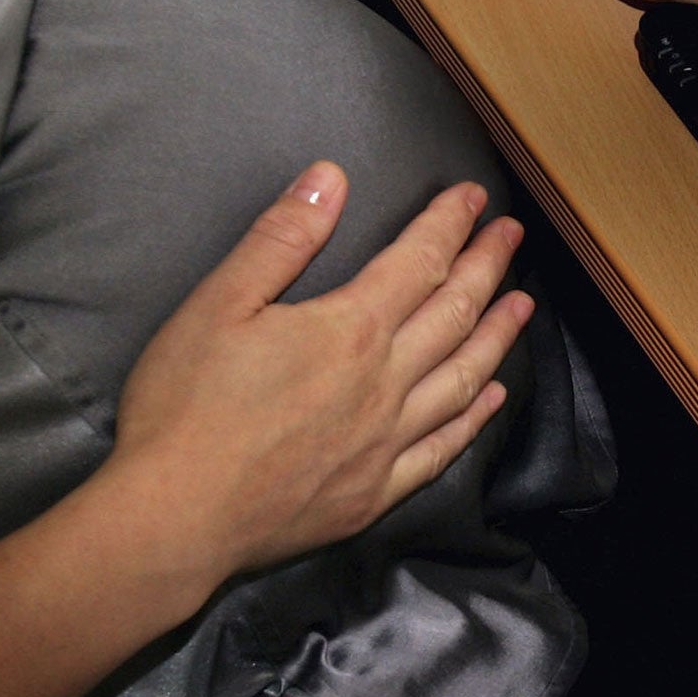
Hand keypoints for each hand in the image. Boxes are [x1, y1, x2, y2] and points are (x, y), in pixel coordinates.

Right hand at [102, 161, 524, 584]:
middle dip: (487, 266)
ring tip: (523, 306)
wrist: (174, 519)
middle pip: (453, 314)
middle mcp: (383, 384)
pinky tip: (490, 398)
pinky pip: (441, 449)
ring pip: (463, 379)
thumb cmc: (185, 408)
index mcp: (349, 331)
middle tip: (512, 235)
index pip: (418, 262)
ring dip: (497, 336)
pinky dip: (474, 418)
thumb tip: (330, 178)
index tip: (474, 197)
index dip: (449, 224)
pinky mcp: (374, 493)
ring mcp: (385, 443)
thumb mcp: (220, 304)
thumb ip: (282, 238)